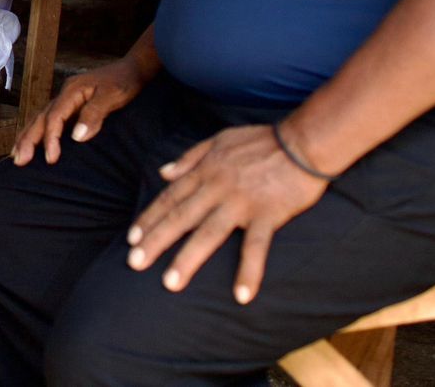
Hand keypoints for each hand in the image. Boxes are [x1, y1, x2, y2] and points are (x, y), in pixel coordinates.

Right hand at [12, 58, 151, 165]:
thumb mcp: (113, 96)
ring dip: (28, 136)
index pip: (54, 117)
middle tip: (18, 161)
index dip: (50, 139)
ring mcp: (67, 99)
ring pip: (41, 117)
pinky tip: (34, 142)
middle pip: (40, 117)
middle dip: (27, 139)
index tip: (51, 160)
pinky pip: (49, 118)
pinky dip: (38, 131)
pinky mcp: (72, 105)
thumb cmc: (125, 82)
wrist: (134, 68)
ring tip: (16, 154)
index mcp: (72, 91)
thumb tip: (76, 137)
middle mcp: (65, 94)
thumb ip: (94, 114)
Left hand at [125, 124, 327, 304]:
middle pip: (180, 217)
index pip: (170, 197)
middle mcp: (217, 187)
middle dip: (155, 240)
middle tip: (134, 263)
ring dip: (187, 259)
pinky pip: (256, 246)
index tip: (131, 238)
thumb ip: (190, 156)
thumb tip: (163, 172)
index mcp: (206, 170)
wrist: (303, 142)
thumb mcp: (219, 139)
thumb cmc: (262, 140)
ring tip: (170, 283)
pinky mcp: (268, 214)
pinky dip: (249, 271)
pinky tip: (242, 295)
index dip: (149, 218)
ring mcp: (241, 202)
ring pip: (208, 233)